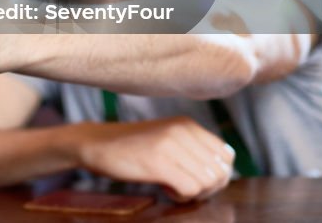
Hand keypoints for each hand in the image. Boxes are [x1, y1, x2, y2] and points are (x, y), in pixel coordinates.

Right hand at [75, 116, 234, 201]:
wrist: (95, 144)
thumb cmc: (131, 147)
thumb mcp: (166, 138)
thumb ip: (193, 148)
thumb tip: (223, 172)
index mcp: (187, 124)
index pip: (226, 155)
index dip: (217, 175)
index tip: (196, 180)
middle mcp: (182, 130)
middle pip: (220, 171)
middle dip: (207, 188)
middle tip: (184, 187)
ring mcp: (170, 145)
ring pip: (208, 182)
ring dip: (193, 193)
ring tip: (172, 186)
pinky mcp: (158, 162)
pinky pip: (190, 189)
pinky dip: (181, 196)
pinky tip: (164, 188)